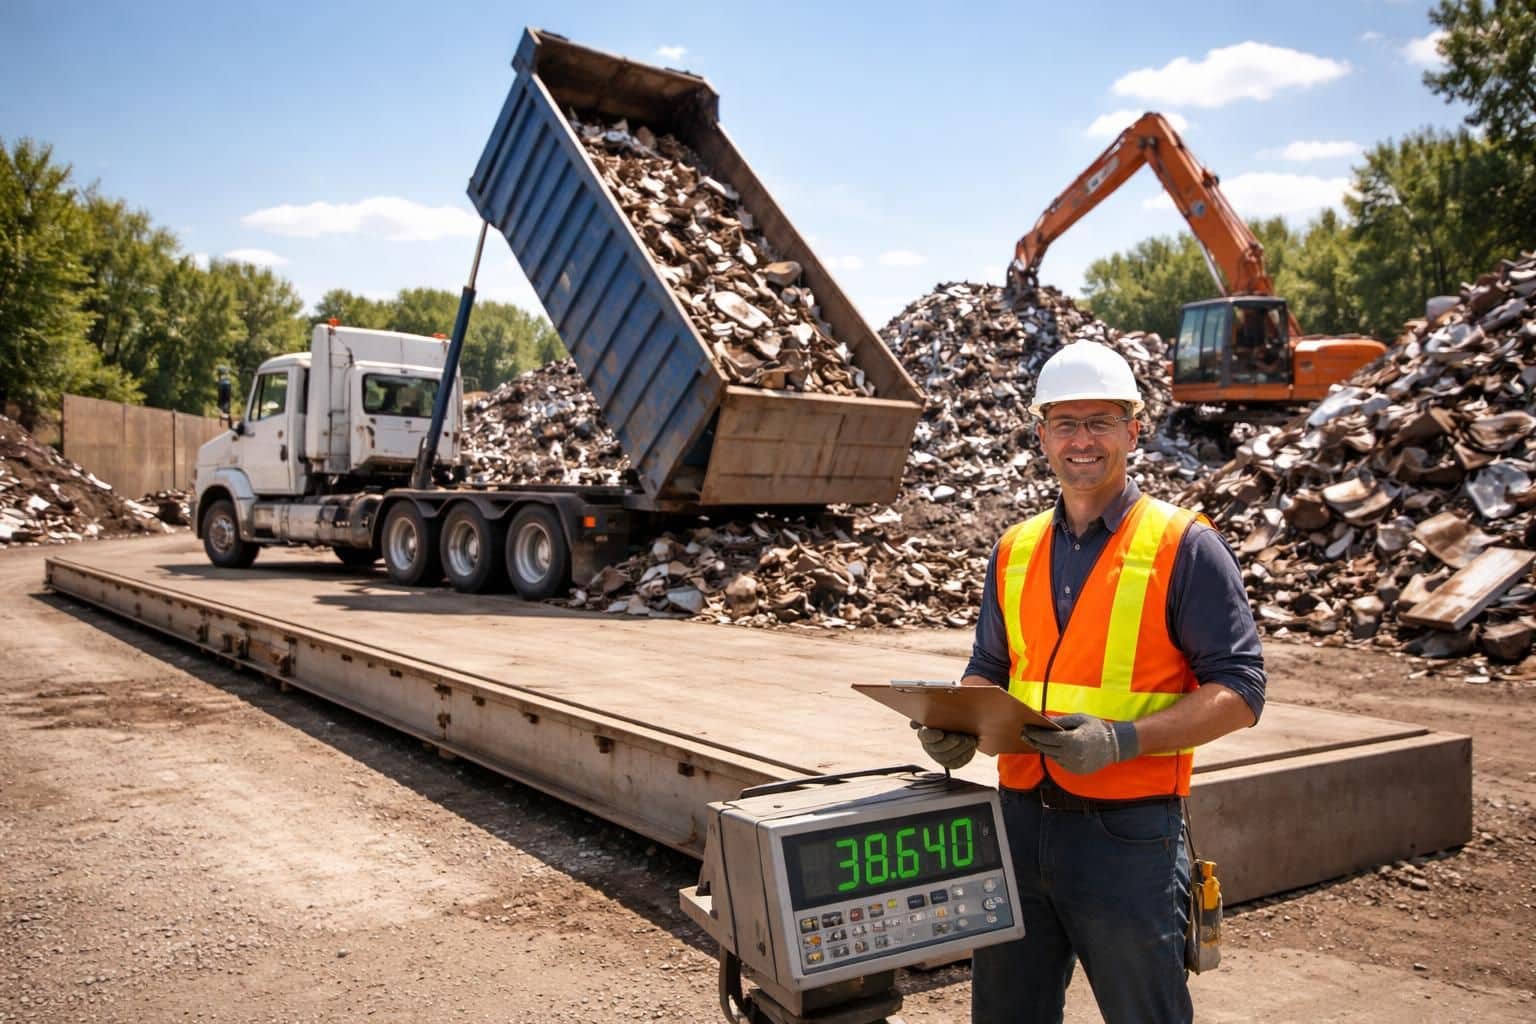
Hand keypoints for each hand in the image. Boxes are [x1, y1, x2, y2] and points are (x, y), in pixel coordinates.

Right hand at [910, 720, 977, 769]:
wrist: (957, 728)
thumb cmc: (945, 718)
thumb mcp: (937, 714)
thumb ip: (926, 714)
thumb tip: (913, 725)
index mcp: (924, 734)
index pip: (925, 736)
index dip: (932, 736)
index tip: (941, 733)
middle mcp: (929, 748)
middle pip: (937, 749)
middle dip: (950, 744)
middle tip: (961, 738)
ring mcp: (939, 757)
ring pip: (948, 758)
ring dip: (961, 750)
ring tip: (970, 741)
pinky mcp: (950, 764)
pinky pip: (956, 763)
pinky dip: (966, 756)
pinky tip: (972, 748)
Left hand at [1023, 714, 1138, 774]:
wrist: (1116, 745)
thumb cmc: (1097, 729)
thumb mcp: (1080, 719)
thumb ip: (1061, 720)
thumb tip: (1044, 719)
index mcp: (1073, 740)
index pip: (1047, 738)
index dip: (1034, 733)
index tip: (1025, 728)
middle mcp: (1072, 755)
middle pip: (1046, 748)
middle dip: (1034, 740)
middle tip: (1024, 734)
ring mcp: (1074, 765)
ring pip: (1051, 756)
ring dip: (1043, 748)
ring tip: (1035, 739)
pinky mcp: (1076, 771)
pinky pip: (1060, 762)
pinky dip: (1055, 754)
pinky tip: (1052, 747)